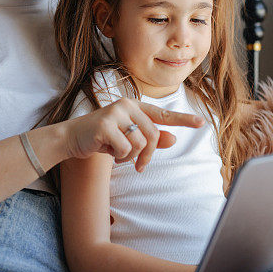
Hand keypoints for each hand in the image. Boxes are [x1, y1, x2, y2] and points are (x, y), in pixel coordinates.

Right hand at [64, 98, 204, 171]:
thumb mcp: (128, 139)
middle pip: (153, 135)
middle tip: (139, 166)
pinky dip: (118, 157)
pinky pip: (124, 148)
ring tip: (116, 153)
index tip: (201, 122)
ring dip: (129, 156)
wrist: (71, 138)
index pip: (163, 114)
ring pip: (139, 143)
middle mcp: (126, 105)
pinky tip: (106, 150)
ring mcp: (115, 113)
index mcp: (134, 106)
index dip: (183, 120)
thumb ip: (150, 138)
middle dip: (147, 155)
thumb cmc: (102, 138)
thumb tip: (173, 139)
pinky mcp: (105, 125)